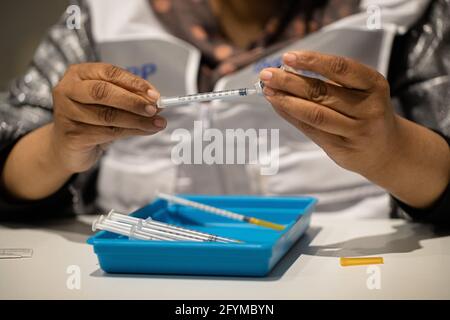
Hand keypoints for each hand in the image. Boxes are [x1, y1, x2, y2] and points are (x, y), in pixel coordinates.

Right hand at [51, 63, 165, 172]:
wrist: (69, 147)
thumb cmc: (91, 120)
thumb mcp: (111, 104)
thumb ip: (130, 99)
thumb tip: (156, 102)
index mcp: (79, 74)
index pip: (109, 72)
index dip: (133, 82)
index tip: (154, 94)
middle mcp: (68, 89)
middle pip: (103, 92)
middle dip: (133, 101)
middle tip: (155, 109)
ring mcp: (66, 112)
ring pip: (108, 115)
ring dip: (137, 120)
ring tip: (157, 123)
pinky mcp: (72, 135)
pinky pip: (107, 133)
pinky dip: (131, 131)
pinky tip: (145, 131)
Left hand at [260, 51, 398, 177]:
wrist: (387, 150)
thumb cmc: (366, 112)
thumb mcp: (361, 91)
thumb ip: (331, 82)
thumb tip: (287, 70)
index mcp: (374, 84)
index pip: (340, 68)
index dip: (312, 61)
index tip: (287, 57)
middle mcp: (368, 108)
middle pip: (322, 92)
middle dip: (290, 81)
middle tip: (266, 74)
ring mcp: (356, 131)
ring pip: (315, 114)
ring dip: (286, 101)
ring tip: (268, 91)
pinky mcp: (341, 148)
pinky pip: (311, 130)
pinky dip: (291, 116)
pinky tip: (278, 106)